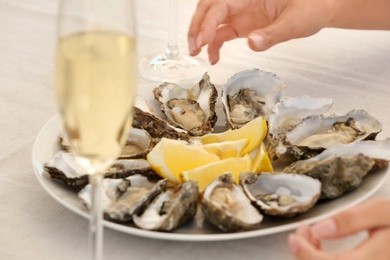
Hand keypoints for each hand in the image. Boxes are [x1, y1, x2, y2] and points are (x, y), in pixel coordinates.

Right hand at [188, 0, 332, 63]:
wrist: (321, 7)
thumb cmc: (312, 6)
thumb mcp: (295, 21)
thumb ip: (273, 33)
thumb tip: (252, 43)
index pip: (220, 5)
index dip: (207, 22)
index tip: (201, 41)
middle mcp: (241, 1)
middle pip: (209, 8)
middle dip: (197, 27)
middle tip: (193, 48)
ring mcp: (241, 12)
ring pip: (212, 20)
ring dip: (201, 36)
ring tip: (197, 54)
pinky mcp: (243, 24)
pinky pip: (222, 32)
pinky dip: (214, 44)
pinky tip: (214, 58)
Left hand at [288, 198, 389, 259]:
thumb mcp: (381, 212)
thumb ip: (351, 220)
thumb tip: (320, 229)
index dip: (306, 255)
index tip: (295, 237)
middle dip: (304, 255)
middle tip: (300, 233)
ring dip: (310, 257)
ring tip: (309, 235)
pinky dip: (320, 258)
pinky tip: (319, 245)